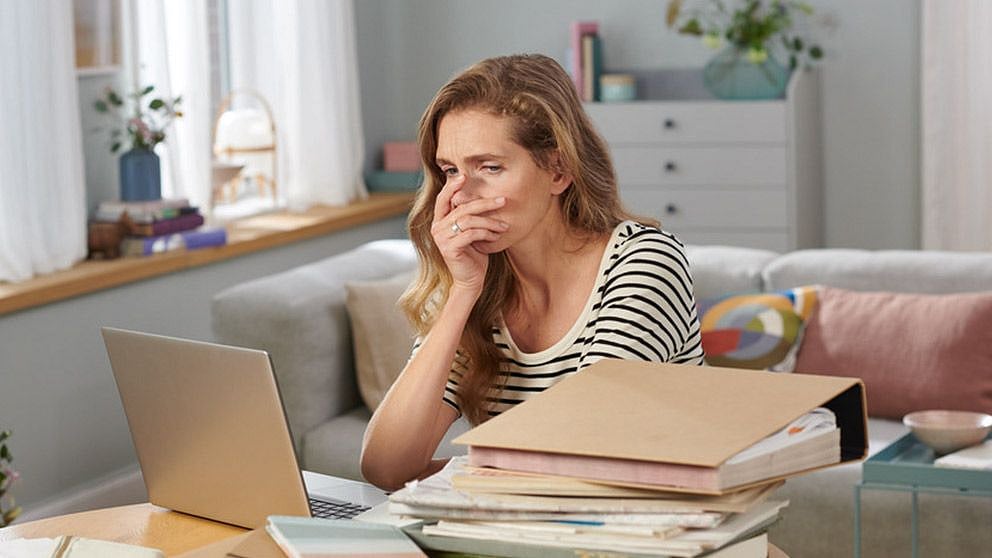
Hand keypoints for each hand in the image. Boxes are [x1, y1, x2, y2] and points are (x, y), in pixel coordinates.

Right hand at [430, 174, 507, 292]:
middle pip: (461, 207)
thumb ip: (469, 217)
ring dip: (490, 221)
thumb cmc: (473, 256)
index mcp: (440, 222)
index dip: (451, 187)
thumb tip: (480, 197)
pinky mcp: (449, 248)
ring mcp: (441, 239)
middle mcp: (437, 228)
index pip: (442, 199)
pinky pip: (471, 233)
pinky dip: (486, 233)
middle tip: (502, 201)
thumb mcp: (471, 233)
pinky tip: (497, 236)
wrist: (470, 281)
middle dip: (484, 203)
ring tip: (504, 225)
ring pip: (468, 220)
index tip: (464, 176)